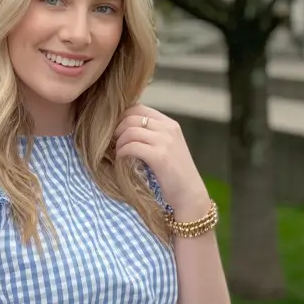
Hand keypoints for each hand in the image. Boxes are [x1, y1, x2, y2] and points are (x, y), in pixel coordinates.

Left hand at [113, 103, 209, 217]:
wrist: (190, 195)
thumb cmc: (175, 175)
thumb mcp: (167, 147)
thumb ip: (151, 136)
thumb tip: (123, 129)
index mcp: (169, 124)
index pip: (139, 108)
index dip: (122, 118)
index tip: (116, 132)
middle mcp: (168, 129)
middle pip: (131, 118)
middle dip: (117, 130)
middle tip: (113, 144)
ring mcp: (165, 141)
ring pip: (130, 131)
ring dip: (119, 143)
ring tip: (118, 153)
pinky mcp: (160, 156)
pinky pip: (131, 147)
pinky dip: (122, 153)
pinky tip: (121, 160)